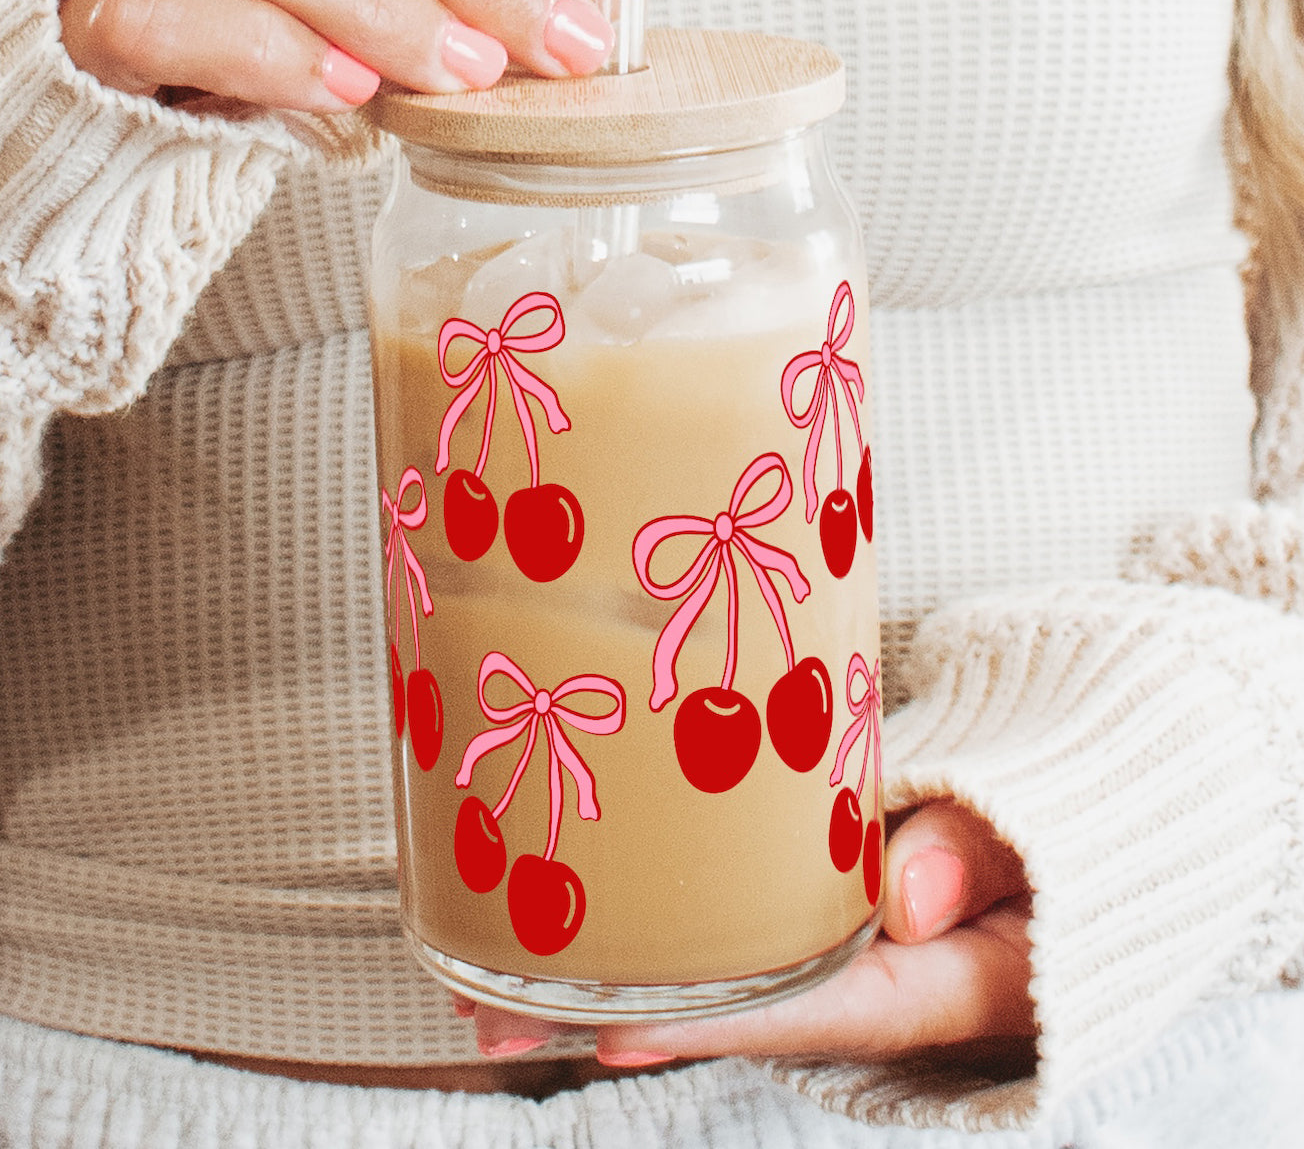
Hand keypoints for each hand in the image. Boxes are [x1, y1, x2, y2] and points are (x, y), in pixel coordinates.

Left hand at [467, 800, 1034, 1065]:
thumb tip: (903, 900)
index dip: (711, 1023)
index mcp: (933, 980)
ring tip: (490, 979)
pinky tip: (579, 922)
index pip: (810, 1008)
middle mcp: (871, 983)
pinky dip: (660, 937)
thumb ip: (979, 857)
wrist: (1085, 817)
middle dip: (615, 1017)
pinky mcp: (821, 914)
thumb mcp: (1050, 844)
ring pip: (715, 979)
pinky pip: (735, 935)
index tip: (609, 1027)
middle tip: (491, 1014)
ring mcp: (840, 951)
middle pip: (732, 1011)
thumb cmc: (1067, 828)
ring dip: (608, 982)